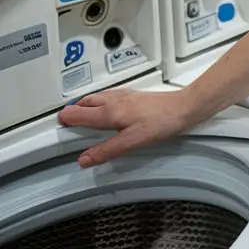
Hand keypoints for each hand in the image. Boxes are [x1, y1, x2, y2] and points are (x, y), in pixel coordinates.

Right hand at [56, 87, 196, 167]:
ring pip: (99, 96)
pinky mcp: (137, 95)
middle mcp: (116, 100)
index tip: (59, 125)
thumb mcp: (131, 141)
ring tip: (82, 110)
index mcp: (110, 112)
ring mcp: (127, 96)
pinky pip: (111, 95)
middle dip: (74, 109)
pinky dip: (102, 100)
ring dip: (87, 103)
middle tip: (67, 118)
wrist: (185, 107)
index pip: (79, 113)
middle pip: (86, 102)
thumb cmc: (162, 122)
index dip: (66, 119)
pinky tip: (109, 105)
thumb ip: (106, 150)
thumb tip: (84, 159)